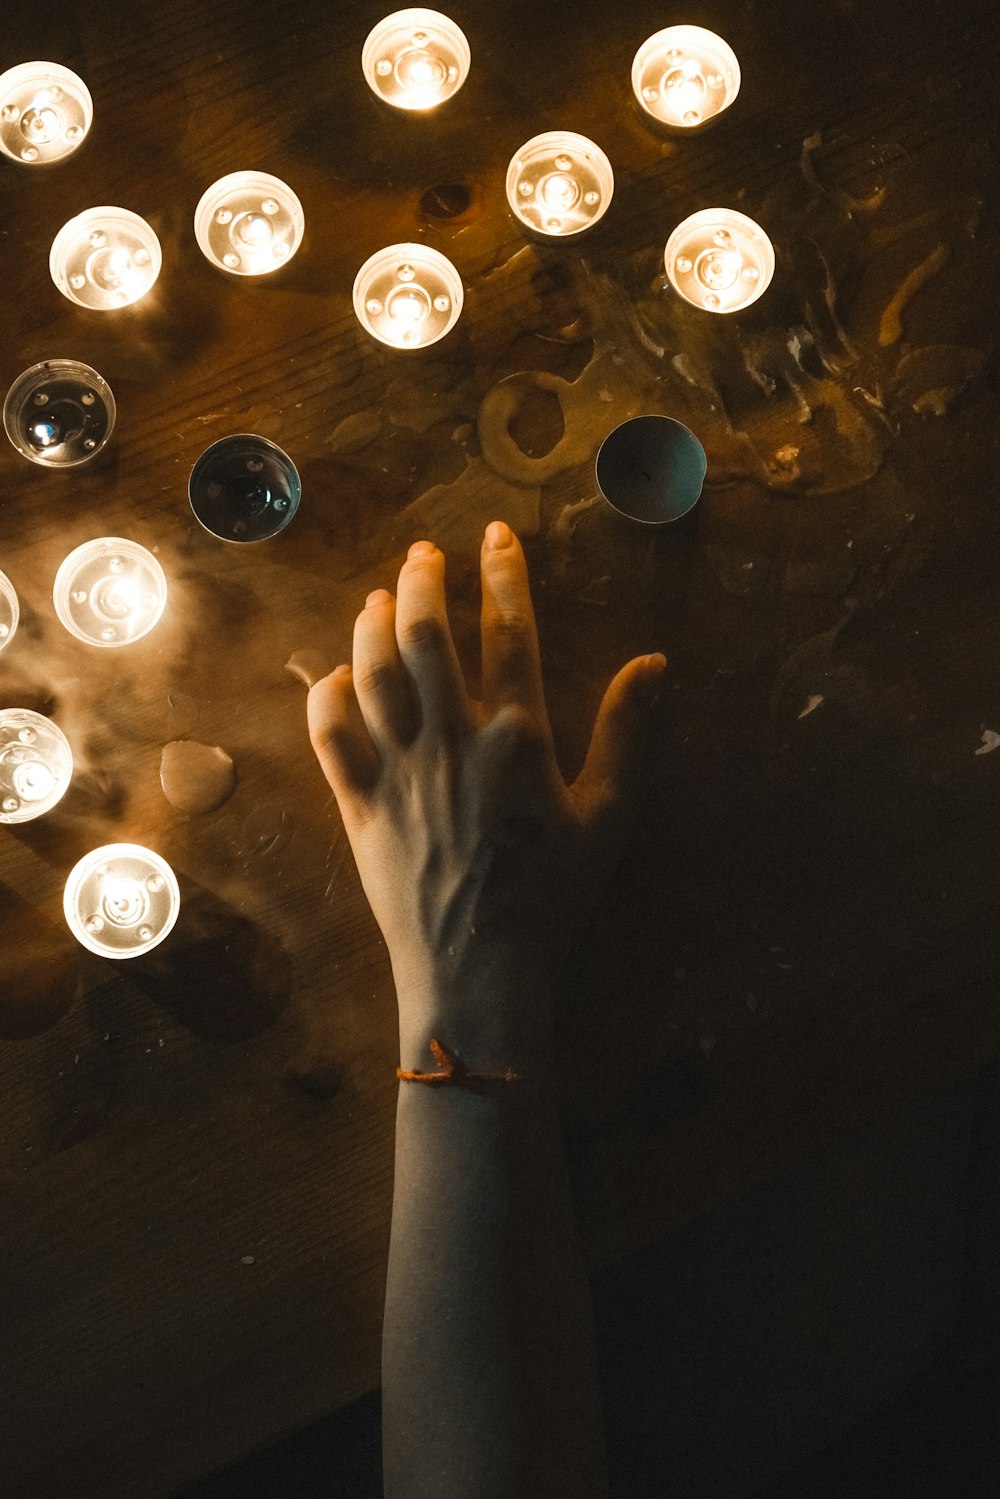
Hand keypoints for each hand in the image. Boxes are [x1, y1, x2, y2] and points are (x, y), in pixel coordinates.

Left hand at [308, 521, 664, 1072]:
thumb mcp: (607, 817)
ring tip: (379, 596)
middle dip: (424, 581)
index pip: (511, 632)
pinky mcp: (358, 803)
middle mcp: (451, 738)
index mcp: (517, 735)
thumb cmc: (550, 898)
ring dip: (372, 625)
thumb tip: (653, 663)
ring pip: (372, 672)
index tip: (496, 535)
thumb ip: (627, 733)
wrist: (477, 968)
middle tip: (424, 551)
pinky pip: (328, 735)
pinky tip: (331, 675)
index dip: (503, 575)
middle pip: (427, 636)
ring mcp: (397, 769)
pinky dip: (324, 696)